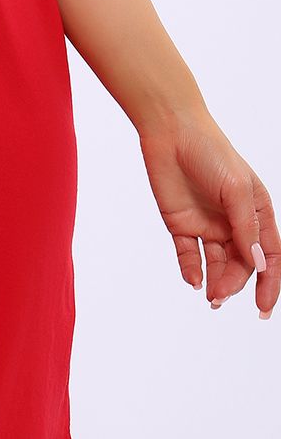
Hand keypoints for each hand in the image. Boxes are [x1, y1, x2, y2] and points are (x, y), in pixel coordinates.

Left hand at [137, 111, 277, 317]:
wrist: (169, 129)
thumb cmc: (211, 151)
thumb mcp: (236, 188)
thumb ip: (246, 226)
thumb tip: (258, 263)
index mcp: (257, 212)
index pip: (269, 256)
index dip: (270, 283)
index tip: (263, 309)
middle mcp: (233, 222)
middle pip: (241, 264)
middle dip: (235, 284)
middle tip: (222, 296)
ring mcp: (207, 224)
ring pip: (216, 264)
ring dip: (215, 282)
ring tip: (211, 296)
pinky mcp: (181, 223)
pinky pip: (188, 255)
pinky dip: (191, 270)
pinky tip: (193, 279)